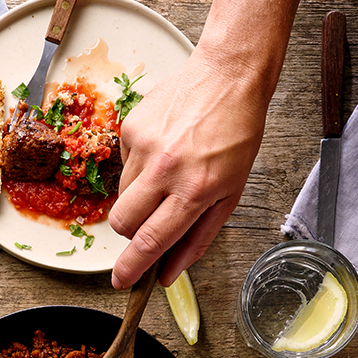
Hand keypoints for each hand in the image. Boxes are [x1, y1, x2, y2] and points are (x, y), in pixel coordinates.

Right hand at [107, 49, 268, 288]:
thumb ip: (198, 238)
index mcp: (195, 189)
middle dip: (130, 233)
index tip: (121, 281)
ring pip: (122, 195)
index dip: (132, 267)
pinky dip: (141, 165)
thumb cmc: (236, 134)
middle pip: (122, 223)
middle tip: (149, 222)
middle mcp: (166, 169)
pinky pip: (124, 164)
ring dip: (140, 196)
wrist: (228, 76)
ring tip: (168, 174)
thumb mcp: (230, 194)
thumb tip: (169, 272)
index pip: (151, 240)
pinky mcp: (131, 128)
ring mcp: (144, 146)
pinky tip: (164, 149)